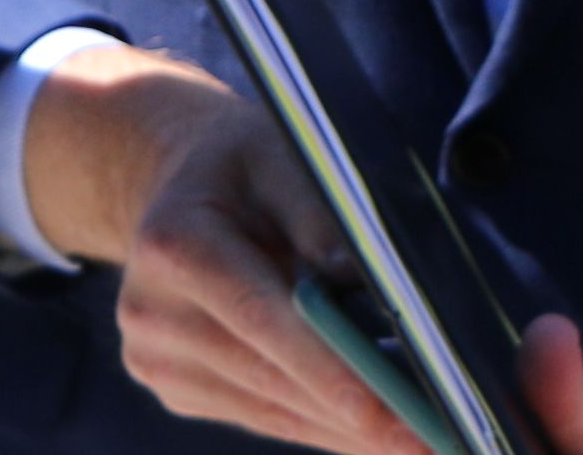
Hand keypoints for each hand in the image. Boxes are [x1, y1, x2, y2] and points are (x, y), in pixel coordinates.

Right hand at [26, 47, 431, 454]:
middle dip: (356, 414)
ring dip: (344, 430)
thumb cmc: (243, 164)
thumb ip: (326, 218)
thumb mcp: (283, 155)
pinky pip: (261, 414)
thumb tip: (381, 292)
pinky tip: (369, 431)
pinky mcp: (175, 386)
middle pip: (270, 376)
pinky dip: (319, 423)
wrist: (177, 181)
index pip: (263, 316)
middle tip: (431, 441)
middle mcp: (152, 310)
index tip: (384, 414)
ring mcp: (156, 358)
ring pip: (271, 409)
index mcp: (173, 243)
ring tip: (415, 442)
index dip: (328, 369)